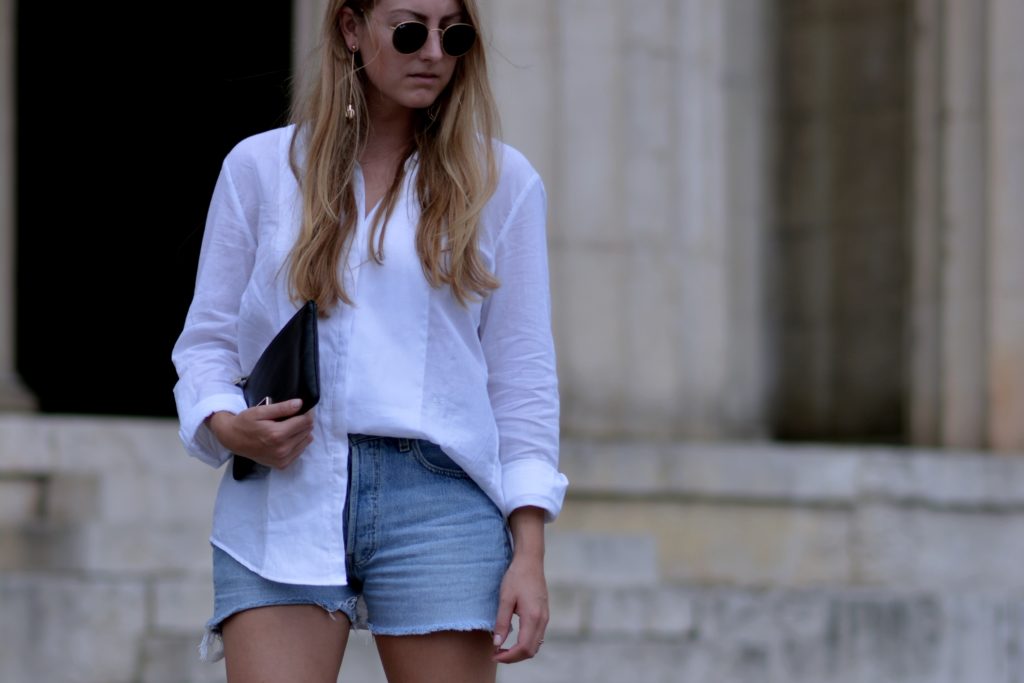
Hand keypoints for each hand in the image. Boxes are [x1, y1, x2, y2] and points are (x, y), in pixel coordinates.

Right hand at [206, 399, 313, 469]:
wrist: (232, 439)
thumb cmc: (245, 423)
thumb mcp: (261, 411)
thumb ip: (281, 408)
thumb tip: (300, 404)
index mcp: (277, 434)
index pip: (306, 421)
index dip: (306, 412)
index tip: (301, 408)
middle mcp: (282, 449)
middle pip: (307, 431)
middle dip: (303, 422)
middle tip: (292, 417)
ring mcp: (282, 459)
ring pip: (306, 441)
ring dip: (301, 432)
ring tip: (288, 427)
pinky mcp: (282, 465)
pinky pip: (300, 451)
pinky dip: (297, 443)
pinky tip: (286, 438)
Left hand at [492, 507, 547, 662]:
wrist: (530, 561)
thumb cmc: (516, 577)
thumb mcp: (505, 599)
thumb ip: (502, 623)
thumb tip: (497, 643)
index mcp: (533, 617)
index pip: (523, 648)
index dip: (508, 657)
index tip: (494, 655)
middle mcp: (542, 620)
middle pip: (531, 650)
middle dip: (514, 657)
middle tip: (496, 654)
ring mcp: (545, 617)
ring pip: (536, 645)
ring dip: (520, 651)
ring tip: (503, 648)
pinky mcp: (544, 614)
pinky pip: (538, 636)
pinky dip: (526, 643)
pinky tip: (514, 639)